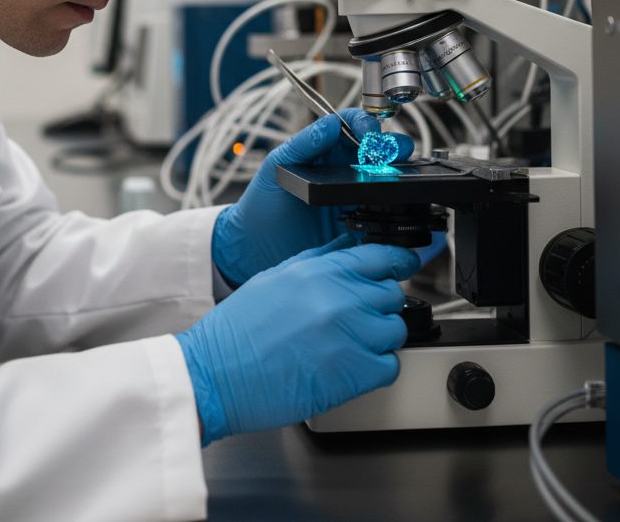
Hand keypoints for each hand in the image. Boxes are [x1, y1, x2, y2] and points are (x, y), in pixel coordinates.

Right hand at [176, 237, 419, 443]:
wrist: (216, 372)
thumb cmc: (239, 329)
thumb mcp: (278, 276)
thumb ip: (321, 259)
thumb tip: (350, 245)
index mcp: (321, 270)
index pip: (382, 256)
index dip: (398, 261)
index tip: (403, 267)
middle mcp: (340, 298)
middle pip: (392, 295)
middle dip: (379, 305)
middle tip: (355, 317)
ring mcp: (350, 336)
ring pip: (396, 331)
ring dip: (379, 338)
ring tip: (348, 344)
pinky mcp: (355, 374)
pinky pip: (390, 367)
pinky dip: (376, 369)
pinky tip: (349, 366)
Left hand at [212, 109, 413, 286]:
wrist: (255, 250)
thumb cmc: (261, 205)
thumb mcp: (276, 168)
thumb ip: (302, 144)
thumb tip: (329, 124)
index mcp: (324, 150)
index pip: (352, 125)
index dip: (365, 123)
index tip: (369, 132)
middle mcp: (344, 172)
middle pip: (378, 150)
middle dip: (391, 146)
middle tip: (392, 153)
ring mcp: (355, 199)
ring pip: (387, 180)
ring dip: (398, 174)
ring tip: (398, 177)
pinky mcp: (361, 227)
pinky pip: (385, 216)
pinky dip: (394, 210)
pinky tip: (393, 208)